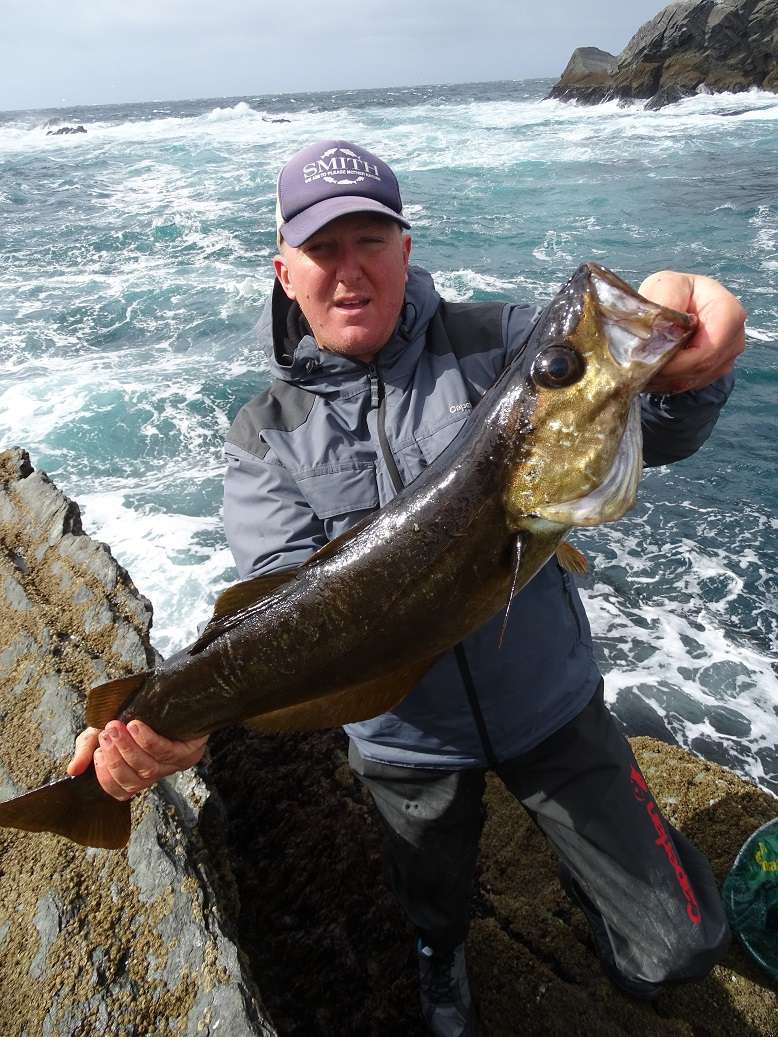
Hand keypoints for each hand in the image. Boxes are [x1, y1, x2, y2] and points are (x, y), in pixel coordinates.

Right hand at [67, 721, 207, 800]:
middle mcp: (155, 774)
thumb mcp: (103, 730)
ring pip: (148, 769)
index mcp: (136, 774)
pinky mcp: (189, 751)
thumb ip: (87, 748)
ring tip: (116, 727)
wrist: (173, 695)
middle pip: (133, 782)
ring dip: (128, 749)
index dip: (106, 777)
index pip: (120, 791)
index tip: (97, 753)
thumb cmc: (138, 715)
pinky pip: (165, 752)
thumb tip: (73, 770)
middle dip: (115, 759)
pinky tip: (135, 726)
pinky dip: (147, 740)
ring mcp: (173, 765)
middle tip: (106, 735)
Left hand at [638, 271, 745, 393]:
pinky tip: (651, 370)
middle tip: (637, 367)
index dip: (678, 360)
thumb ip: (664, 305)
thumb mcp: (665, 286)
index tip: (648, 359)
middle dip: (667, 371)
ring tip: (640, 366)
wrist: (677, 302)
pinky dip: (666, 381)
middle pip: (700, 367)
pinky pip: (688, 384)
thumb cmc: (673, 291)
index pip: (708, 349)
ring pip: (692, 379)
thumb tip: (658, 332)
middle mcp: (734, 339)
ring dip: (664, 378)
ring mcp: (726, 359)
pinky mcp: (712, 372)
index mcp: (729, 313)